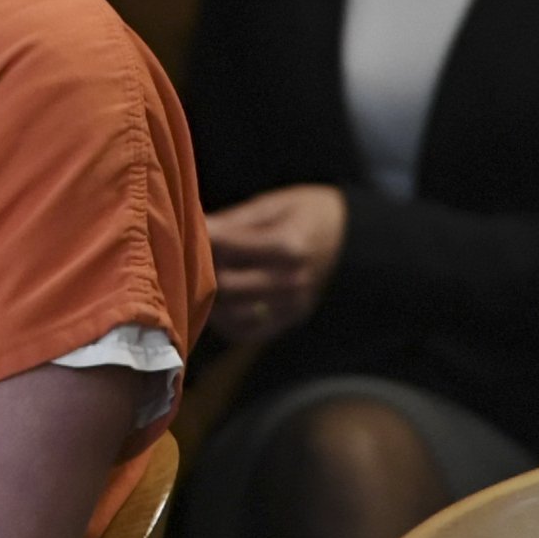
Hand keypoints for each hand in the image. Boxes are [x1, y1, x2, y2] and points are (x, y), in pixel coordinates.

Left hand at [205, 184, 346, 343]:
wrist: (349, 238)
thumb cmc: (305, 214)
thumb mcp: (272, 205)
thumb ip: (232, 221)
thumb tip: (193, 225)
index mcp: (288, 246)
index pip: (228, 247)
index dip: (203, 237)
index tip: (189, 227)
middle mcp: (292, 282)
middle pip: (226, 284)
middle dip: (202, 268)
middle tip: (193, 252)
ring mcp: (291, 306)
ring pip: (230, 313)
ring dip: (208, 297)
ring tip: (201, 276)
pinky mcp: (288, 321)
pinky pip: (244, 332)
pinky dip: (223, 320)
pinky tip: (217, 300)